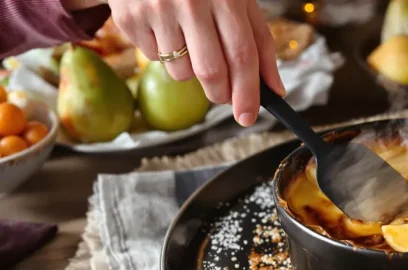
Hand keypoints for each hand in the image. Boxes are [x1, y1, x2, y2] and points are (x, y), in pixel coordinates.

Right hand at [106, 0, 285, 126]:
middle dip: (221, 94)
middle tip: (222, 95)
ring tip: (188, 38)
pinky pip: (154, 58)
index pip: (242, 55)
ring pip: (181, 72)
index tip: (248, 117)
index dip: (247, 92)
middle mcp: (191, 2)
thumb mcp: (238, 1)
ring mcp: (158, 9)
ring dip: (190, 69)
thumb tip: (275, 89)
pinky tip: (164, 26)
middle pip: (211, 72)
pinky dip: (164, 53)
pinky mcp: (130, 17)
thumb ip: (260, 44)